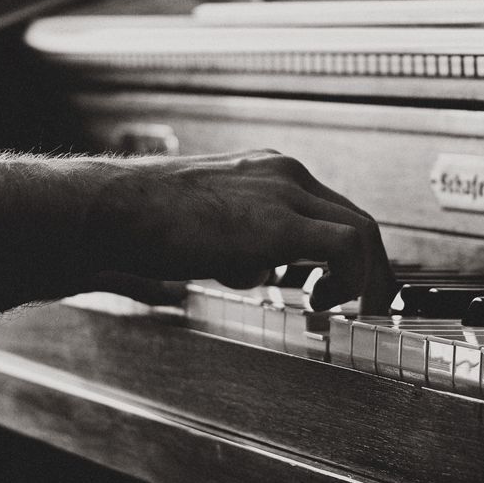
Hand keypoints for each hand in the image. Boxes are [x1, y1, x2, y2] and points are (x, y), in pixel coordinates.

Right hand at [88, 150, 394, 311]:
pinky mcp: (279, 221)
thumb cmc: (144, 223)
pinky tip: (322, 303)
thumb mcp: (207, 231)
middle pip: (355, 218)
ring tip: (351, 312)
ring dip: (367, 278)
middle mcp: (282, 173)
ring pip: (362, 231)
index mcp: (265, 171)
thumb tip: (255, 274)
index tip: (344, 282)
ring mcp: (284, 192)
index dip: (346, 251)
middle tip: (369, 304)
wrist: (113, 210)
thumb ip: (240, 247)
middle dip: (370, 266)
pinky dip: (352, 279)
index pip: (329, 208)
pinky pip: (347, 247)